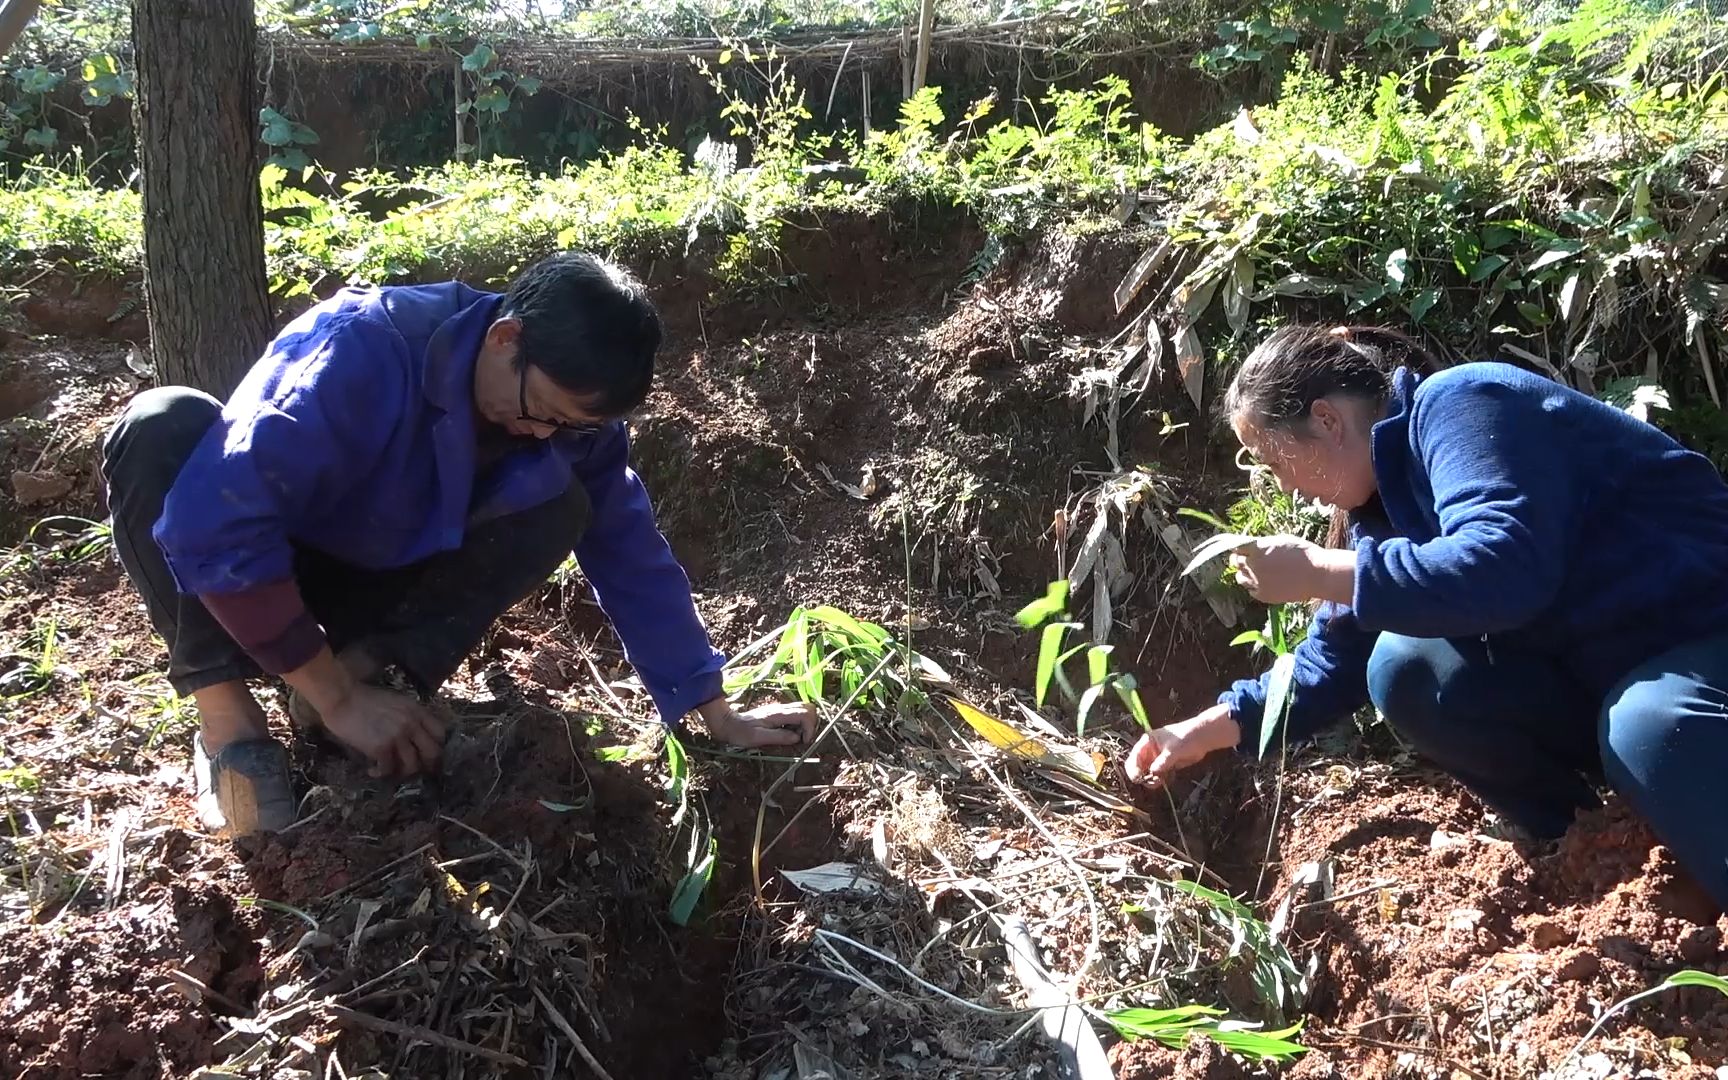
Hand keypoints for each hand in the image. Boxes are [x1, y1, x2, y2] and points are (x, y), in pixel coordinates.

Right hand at [320, 683, 446, 777]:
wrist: (342, 697)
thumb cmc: (364, 699)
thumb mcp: (396, 702)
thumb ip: (410, 716)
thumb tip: (415, 736)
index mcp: (417, 711)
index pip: (440, 733)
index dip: (437, 747)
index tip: (429, 755)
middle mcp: (412, 724)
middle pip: (433, 753)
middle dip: (427, 766)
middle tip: (416, 771)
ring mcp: (398, 736)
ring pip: (413, 766)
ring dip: (402, 772)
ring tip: (391, 771)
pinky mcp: (381, 747)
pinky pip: (388, 769)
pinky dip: (380, 773)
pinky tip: (373, 771)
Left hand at [695, 699, 816, 747]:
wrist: (728, 724)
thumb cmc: (741, 733)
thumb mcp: (758, 738)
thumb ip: (779, 737)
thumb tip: (797, 738)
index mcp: (778, 714)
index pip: (805, 713)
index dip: (809, 728)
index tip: (802, 742)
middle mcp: (781, 708)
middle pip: (808, 708)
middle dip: (810, 724)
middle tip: (801, 739)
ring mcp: (780, 710)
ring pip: (803, 710)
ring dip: (805, 725)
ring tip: (795, 738)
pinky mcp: (778, 714)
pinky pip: (796, 715)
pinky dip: (798, 725)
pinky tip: (788, 735)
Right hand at [1125, 705, 1238, 787]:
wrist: (1202, 738)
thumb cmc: (1185, 737)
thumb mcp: (1173, 750)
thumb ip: (1162, 762)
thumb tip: (1152, 772)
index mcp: (1147, 742)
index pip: (1135, 756)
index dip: (1134, 768)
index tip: (1138, 778)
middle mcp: (1150, 751)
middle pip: (1139, 766)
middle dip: (1143, 776)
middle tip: (1151, 782)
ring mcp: (1158, 759)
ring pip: (1148, 773)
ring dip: (1152, 779)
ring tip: (1160, 782)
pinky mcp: (1166, 766)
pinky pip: (1159, 776)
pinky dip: (1160, 780)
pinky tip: (1166, 779)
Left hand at [1228, 535, 1325, 604]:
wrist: (1318, 575)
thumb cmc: (1303, 554)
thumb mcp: (1281, 541)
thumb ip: (1262, 544)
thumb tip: (1250, 546)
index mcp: (1257, 549)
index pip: (1235, 548)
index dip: (1239, 548)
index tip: (1243, 549)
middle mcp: (1253, 566)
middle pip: (1235, 562)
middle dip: (1241, 559)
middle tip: (1250, 559)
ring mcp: (1257, 582)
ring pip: (1240, 578)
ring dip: (1245, 573)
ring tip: (1259, 572)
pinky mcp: (1263, 595)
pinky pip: (1251, 590)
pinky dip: (1254, 586)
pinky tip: (1266, 582)